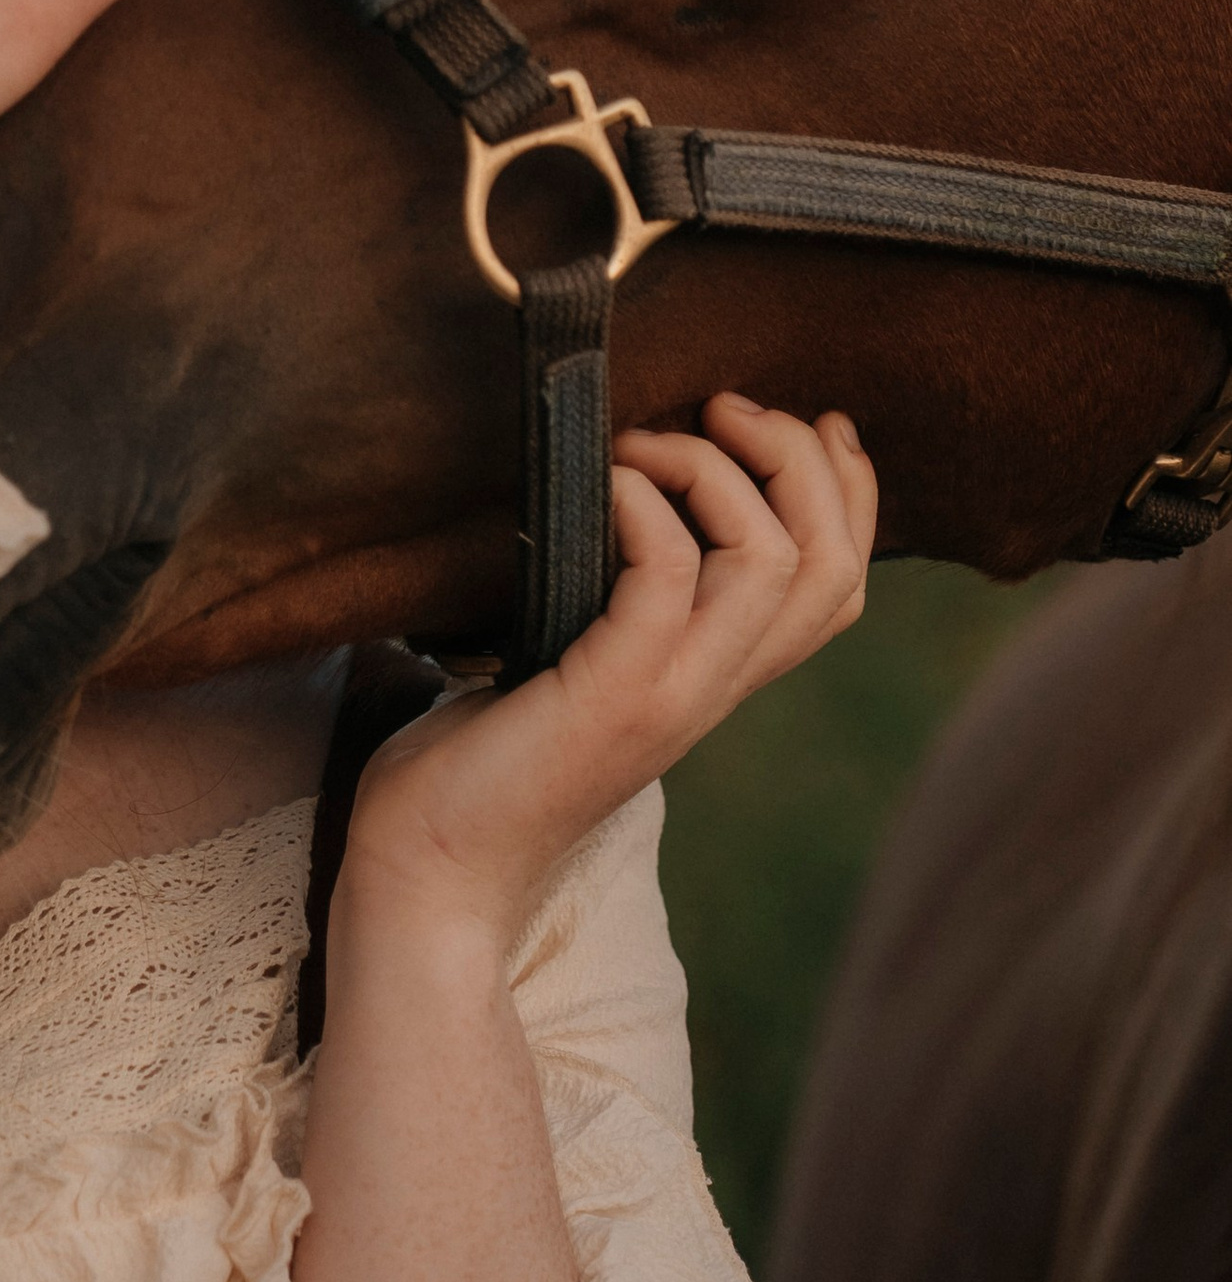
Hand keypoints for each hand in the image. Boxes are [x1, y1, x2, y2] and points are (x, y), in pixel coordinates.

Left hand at [334, 396, 876, 957]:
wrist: (430, 872)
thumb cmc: (480, 756)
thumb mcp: (575, 658)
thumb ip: (618, 597)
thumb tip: (614, 487)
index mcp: (719, 675)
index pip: (841, 584)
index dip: (851, 491)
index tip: (816, 418)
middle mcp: (715, 685)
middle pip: (833, 563)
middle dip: (800, 458)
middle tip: (721, 408)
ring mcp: (672, 692)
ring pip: (776, 562)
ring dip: (714, 470)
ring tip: (640, 443)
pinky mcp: (612, 693)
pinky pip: (667, 573)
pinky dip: (642, 504)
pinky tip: (596, 484)